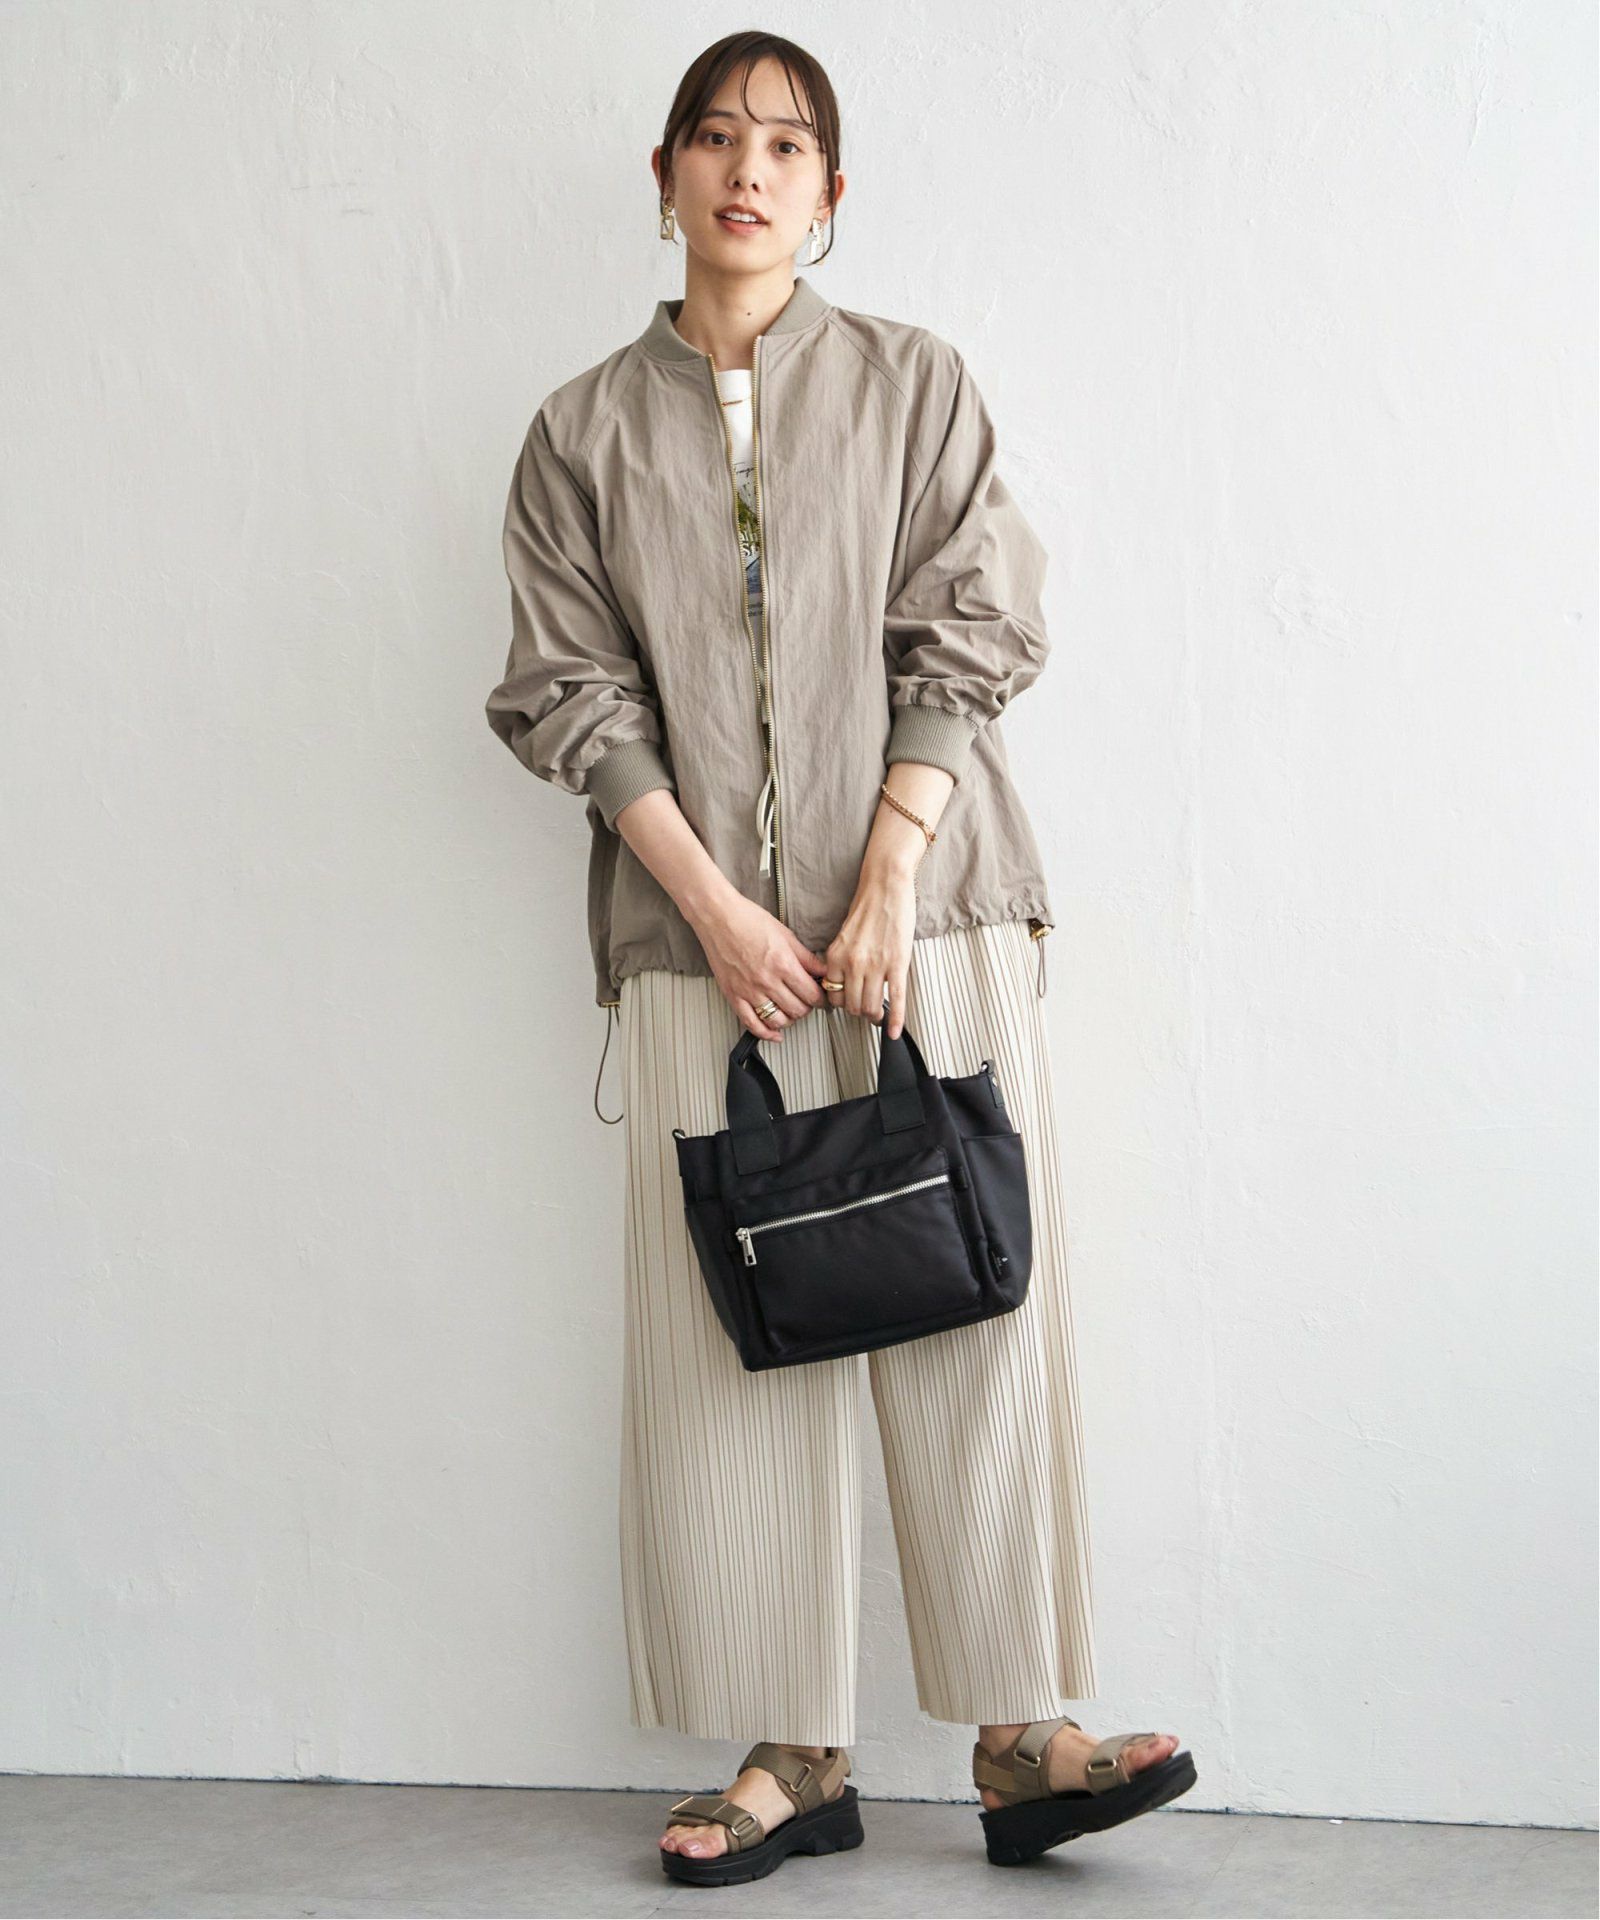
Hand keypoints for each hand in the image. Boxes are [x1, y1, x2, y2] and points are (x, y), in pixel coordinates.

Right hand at [689, 892, 829, 1039]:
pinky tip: (774, 1033)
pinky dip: (766, 1034)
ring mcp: (749, 991)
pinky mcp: (733, 996)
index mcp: (783, 964)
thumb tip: (822, 972)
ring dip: (789, 1019)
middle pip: (797, 1010)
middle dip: (807, 1007)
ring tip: (791, 1010)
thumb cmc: (748, 920)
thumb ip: (806, 958)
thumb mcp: (786, 935)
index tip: (820, 996)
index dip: (821, 998)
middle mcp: (767, 981)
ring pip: (778, 1021)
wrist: (718, 917)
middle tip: (806, 1000)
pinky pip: (751, 1024)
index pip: (811, 994)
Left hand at [823, 867, 915, 1037]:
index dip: (841, 1002)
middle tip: (866, 1009)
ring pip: (872, 1007)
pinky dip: (895, 1020)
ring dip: (875, 1015)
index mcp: (836, 956)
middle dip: (859, 1011)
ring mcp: (876, 966)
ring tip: (878, 1014)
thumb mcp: (844, 936)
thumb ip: (841, 960)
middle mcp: (853, 963)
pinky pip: (895, 999)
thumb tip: (844, 983)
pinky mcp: (897, 964)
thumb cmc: (868, 906)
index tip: (848, 1003)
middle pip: (852, 1006)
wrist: (886, 885)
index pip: (833, 995)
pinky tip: (894, 1031)